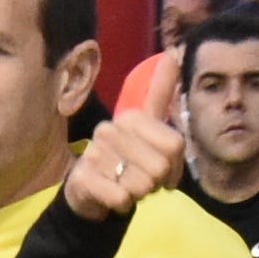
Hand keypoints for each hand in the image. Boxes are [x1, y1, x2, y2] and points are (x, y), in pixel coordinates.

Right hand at [64, 78, 181, 217]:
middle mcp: (110, 129)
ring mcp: (94, 153)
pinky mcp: (83, 177)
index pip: (175, 145)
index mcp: (130, 117)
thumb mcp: (147, 128)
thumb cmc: (126, 161)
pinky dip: (122, 204)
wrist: (89, 191)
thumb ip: (160, 93)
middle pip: (160, 167)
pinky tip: (112, 196)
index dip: (174, 167)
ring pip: (141, 185)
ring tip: (124, 185)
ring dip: (138, 193)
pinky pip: (121, 198)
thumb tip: (174, 52)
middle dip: (155, 182)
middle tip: (139, 179)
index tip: (162, 169)